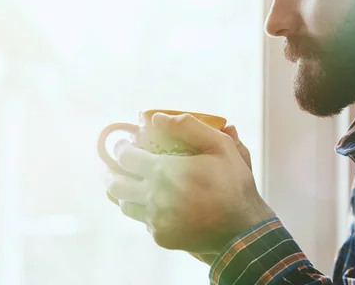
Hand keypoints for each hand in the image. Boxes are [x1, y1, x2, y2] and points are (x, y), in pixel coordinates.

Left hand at [104, 113, 274, 254]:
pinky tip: (156, 204)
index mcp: (164, 172)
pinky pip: (143, 221)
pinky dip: (145, 211)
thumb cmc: (233, 184)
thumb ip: (188, 127)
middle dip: (112, 172)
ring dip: (124, 193)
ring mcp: (155, 220)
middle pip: (115, 184)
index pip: (125, 157)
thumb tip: (158, 118)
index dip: (121, 148)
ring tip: (130, 185)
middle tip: (116, 166)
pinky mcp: (161, 237)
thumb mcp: (220, 146)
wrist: (242, 229)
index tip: (124, 144)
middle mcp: (153, 197)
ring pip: (125, 206)